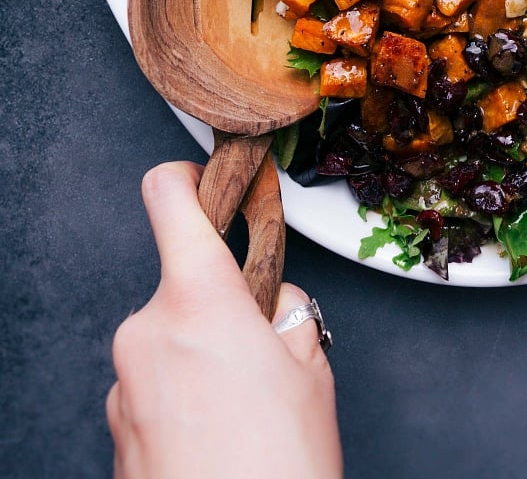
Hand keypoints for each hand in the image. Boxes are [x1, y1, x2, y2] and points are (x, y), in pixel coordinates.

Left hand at [106, 161, 342, 478]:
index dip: (188, 176)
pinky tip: (218, 439)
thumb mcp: (311, 368)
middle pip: (180, 283)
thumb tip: (272, 301)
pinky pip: (151, 389)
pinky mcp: (115, 430)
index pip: (167, 196)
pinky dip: (181, 400)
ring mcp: (122, 385)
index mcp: (196, 299)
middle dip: (219, 306)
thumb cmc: (282, 465)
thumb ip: (286, 312)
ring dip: (199, 358)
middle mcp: (145, 330)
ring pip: (167, 341)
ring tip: (244, 411)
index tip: (209, 181)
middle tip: (261, 352)